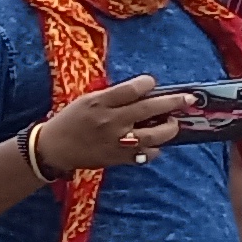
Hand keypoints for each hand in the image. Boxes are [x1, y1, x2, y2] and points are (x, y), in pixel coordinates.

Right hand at [32, 74, 193, 174]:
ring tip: (172, 123)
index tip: (152, 83)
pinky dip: (154, 148)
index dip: (148, 83)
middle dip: (174, 102)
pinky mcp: (119, 158)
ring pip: (155, 135)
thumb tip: (144, 93)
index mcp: (100, 102)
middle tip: (188, 99)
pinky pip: (147, 154)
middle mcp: (110, 121)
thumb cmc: (71, 120)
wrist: (54, 148)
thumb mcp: (87, 100)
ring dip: (169, 128)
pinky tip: (153, 143)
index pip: (132, 89)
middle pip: (150, 109)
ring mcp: (117, 141)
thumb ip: (114, 96)